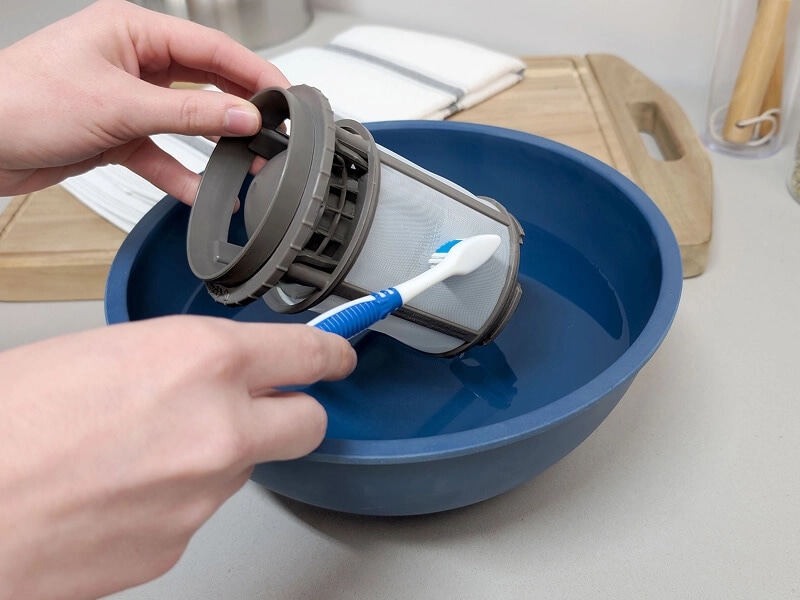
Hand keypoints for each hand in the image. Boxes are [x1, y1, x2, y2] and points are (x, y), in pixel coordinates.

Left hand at [0, 0, 289, 202]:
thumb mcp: (119, 106)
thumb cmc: (21, 101)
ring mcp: (126, 100)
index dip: (253, 72)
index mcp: (132, 33)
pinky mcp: (117, 135)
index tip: (284, 97)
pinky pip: (162, 155)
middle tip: (274, 131)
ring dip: (214, 146)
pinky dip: (180, 175)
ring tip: (246, 164)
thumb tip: (242, 116)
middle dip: (239, 110)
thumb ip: (189, 115)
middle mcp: (132, 62)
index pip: (211, 48)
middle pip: (205, 84)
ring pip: (186, 123)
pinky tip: (200, 192)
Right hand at [0, 316, 355, 599]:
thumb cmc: (8, 422)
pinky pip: (197, 511)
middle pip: (307, 424)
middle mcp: (218, 430)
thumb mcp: (107, 351)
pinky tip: (121, 490)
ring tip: (140, 450)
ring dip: (215, 457)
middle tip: (261, 407)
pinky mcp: (177, 547)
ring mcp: (202, 496)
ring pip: (243, 468)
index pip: (308, 354)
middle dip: (291, 413)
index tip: (339, 357)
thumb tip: (215, 369)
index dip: (332, 354)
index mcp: (200, 361)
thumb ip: (182, 360)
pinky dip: (174, 499)